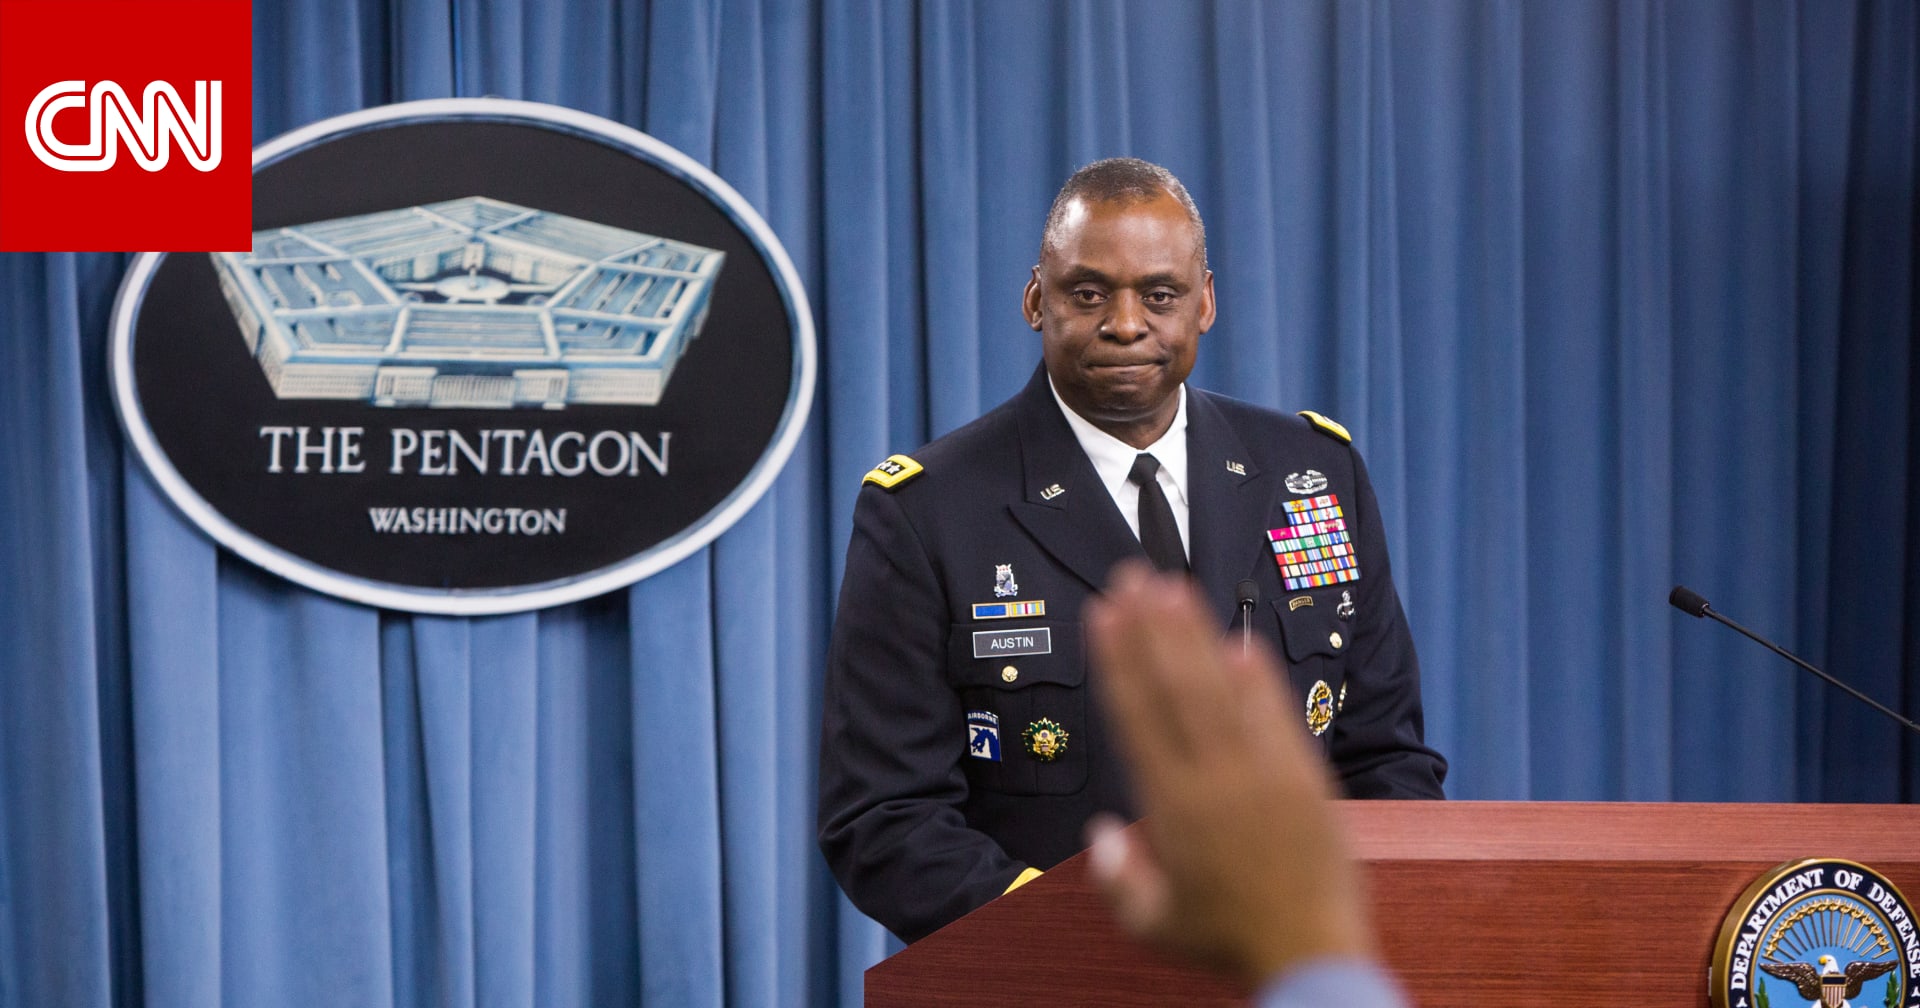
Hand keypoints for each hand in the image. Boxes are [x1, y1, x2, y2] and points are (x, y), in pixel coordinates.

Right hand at [1083, 562, 1374, 986]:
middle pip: (1175, 686)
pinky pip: (1276, 714)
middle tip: (1132, 575)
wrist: (1311, 953)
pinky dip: (1257, 677)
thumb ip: (1117, 880)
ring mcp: (1264, 774)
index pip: (1137, 715)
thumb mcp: (1155, 925)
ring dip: (1196, 635)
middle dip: (1150, 626)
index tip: (1103, 615)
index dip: (1118, 659)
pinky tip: (1238, 640)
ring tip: (1174, 587)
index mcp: (1173, 809)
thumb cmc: (1229, 943)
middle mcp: (1215, 780)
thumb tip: (1103, 832)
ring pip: (1222, 689)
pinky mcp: (1305, 777)